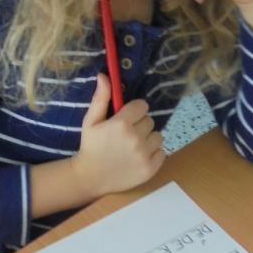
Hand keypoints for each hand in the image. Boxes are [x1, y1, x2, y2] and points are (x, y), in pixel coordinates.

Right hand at [72, 74, 164, 197]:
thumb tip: (104, 75)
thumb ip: (101, 98)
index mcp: (121, 124)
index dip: (134, 111)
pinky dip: (153, 154)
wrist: (90, 177)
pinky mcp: (150, 169)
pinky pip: (162, 152)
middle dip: (140, 125)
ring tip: (133, 147)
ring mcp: (144, 155)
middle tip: (126, 135)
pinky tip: (139, 157)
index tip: (126, 119)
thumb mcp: (91, 121)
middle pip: (150, 120)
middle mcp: (135, 138)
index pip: (142, 106)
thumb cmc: (91, 146)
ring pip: (158, 136)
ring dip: (148, 139)